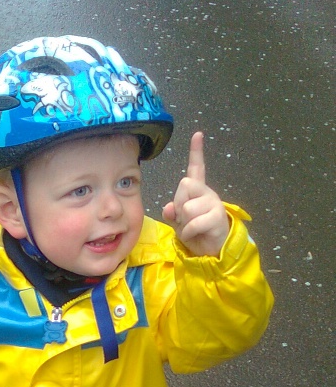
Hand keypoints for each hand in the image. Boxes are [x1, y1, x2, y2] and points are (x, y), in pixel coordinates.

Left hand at [162, 132, 229, 256]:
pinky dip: (188, 233)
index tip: (198, 134)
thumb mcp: (178, 222)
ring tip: (192, 229)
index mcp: (197, 191)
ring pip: (187, 207)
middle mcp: (207, 193)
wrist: (211, 251)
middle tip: (185, 219)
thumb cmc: (195, 234)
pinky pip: (193, 222)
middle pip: (184, 185)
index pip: (196, 168)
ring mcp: (214, 203)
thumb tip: (169, 208)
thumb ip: (171, 213)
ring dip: (183, 223)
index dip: (196, 152)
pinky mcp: (217, 216)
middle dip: (178, 205)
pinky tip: (195, 235)